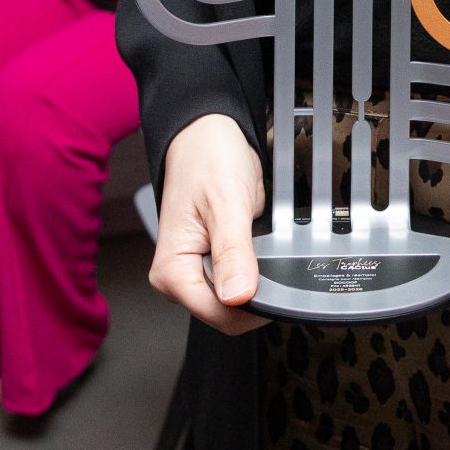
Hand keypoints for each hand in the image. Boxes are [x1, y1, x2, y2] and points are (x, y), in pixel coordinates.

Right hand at [148, 113, 267, 333]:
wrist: (208, 134)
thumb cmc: (207, 159)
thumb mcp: (225, 202)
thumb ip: (232, 252)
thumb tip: (237, 296)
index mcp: (172, 271)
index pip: (218, 315)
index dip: (252, 307)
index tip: (277, 286)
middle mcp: (181, 278)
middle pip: (229, 314)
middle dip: (256, 293)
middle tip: (272, 254)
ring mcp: (198, 272)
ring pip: (238, 300)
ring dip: (258, 280)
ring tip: (264, 244)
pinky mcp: (215, 263)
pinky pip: (242, 282)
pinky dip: (258, 270)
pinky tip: (262, 247)